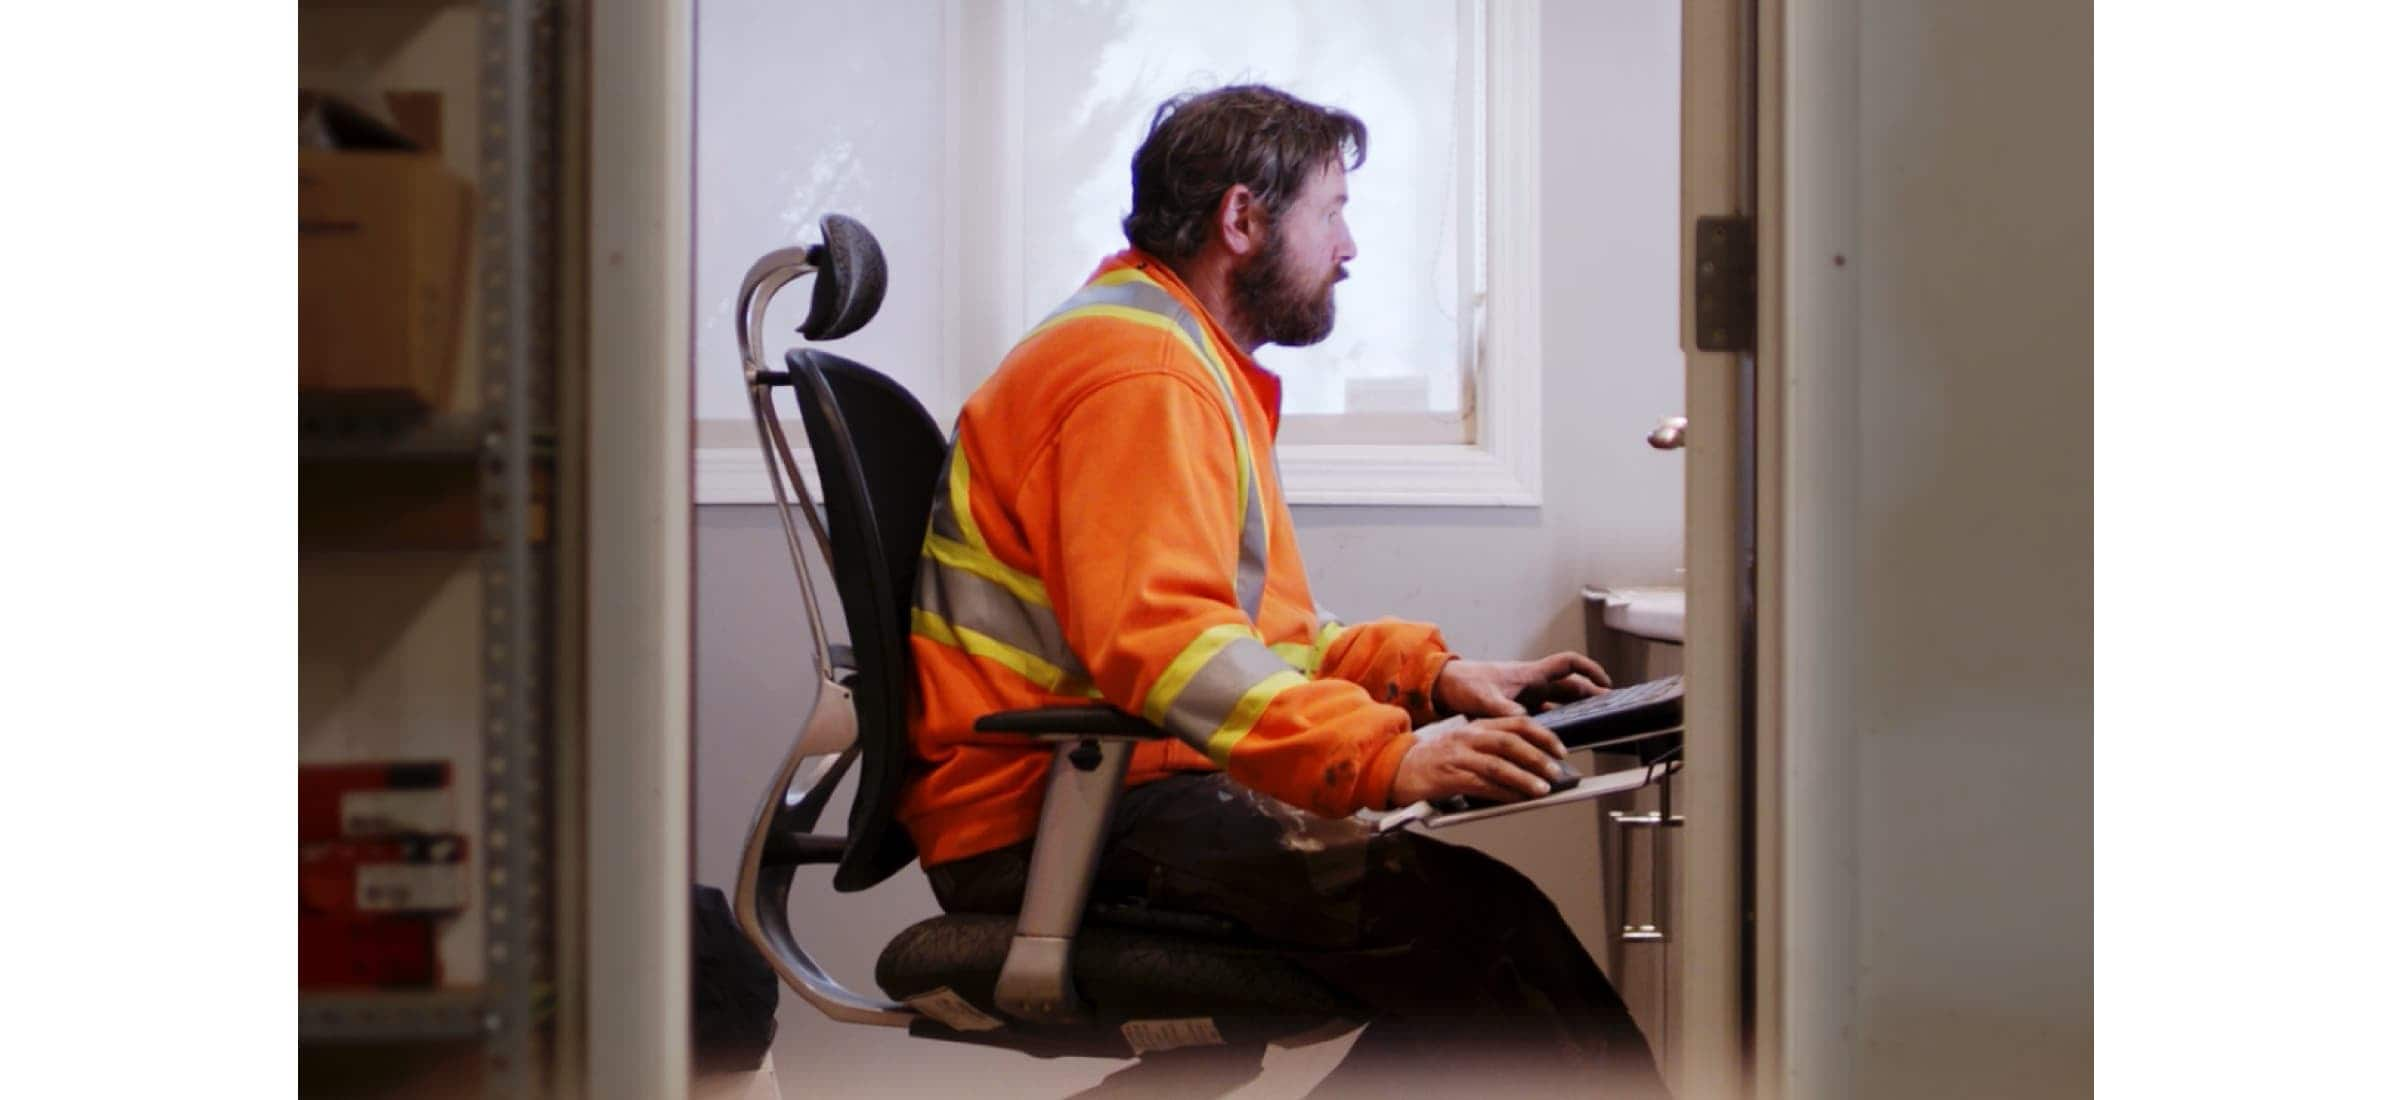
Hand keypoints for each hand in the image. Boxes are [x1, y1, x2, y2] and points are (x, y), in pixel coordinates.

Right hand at [1389, 717, 1573, 805]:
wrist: (1396, 769)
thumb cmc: (1434, 762)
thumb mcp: (1465, 747)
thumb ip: (1493, 752)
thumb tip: (1529, 769)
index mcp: (1476, 726)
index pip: (1517, 723)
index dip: (1542, 735)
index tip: (1560, 749)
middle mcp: (1469, 737)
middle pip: (1511, 741)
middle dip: (1538, 755)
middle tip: (1557, 769)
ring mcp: (1458, 756)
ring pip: (1499, 763)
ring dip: (1525, 777)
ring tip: (1543, 788)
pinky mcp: (1449, 776)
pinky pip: (1483, 784)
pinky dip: (1504, 792)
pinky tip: (1518, 799)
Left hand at [1432, 652, 1611, 718]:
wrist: (1445, 686)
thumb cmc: (1464, 684)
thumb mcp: (1484, 698)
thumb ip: (1503, 709)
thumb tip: (1522, 721)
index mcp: (1530, 674)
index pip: (1569, 664)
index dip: (1591, 670)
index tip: (1606, 683)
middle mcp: (1532, 683)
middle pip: (1571, 686)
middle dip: (1591, 695)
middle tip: (1610, 710)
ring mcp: (1526, 696)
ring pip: (1559, 701)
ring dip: (1576, 710)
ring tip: (1593, 724)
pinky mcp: (1517, 708)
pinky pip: (1545, 714)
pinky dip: (1556, 723)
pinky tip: (1560, 737)